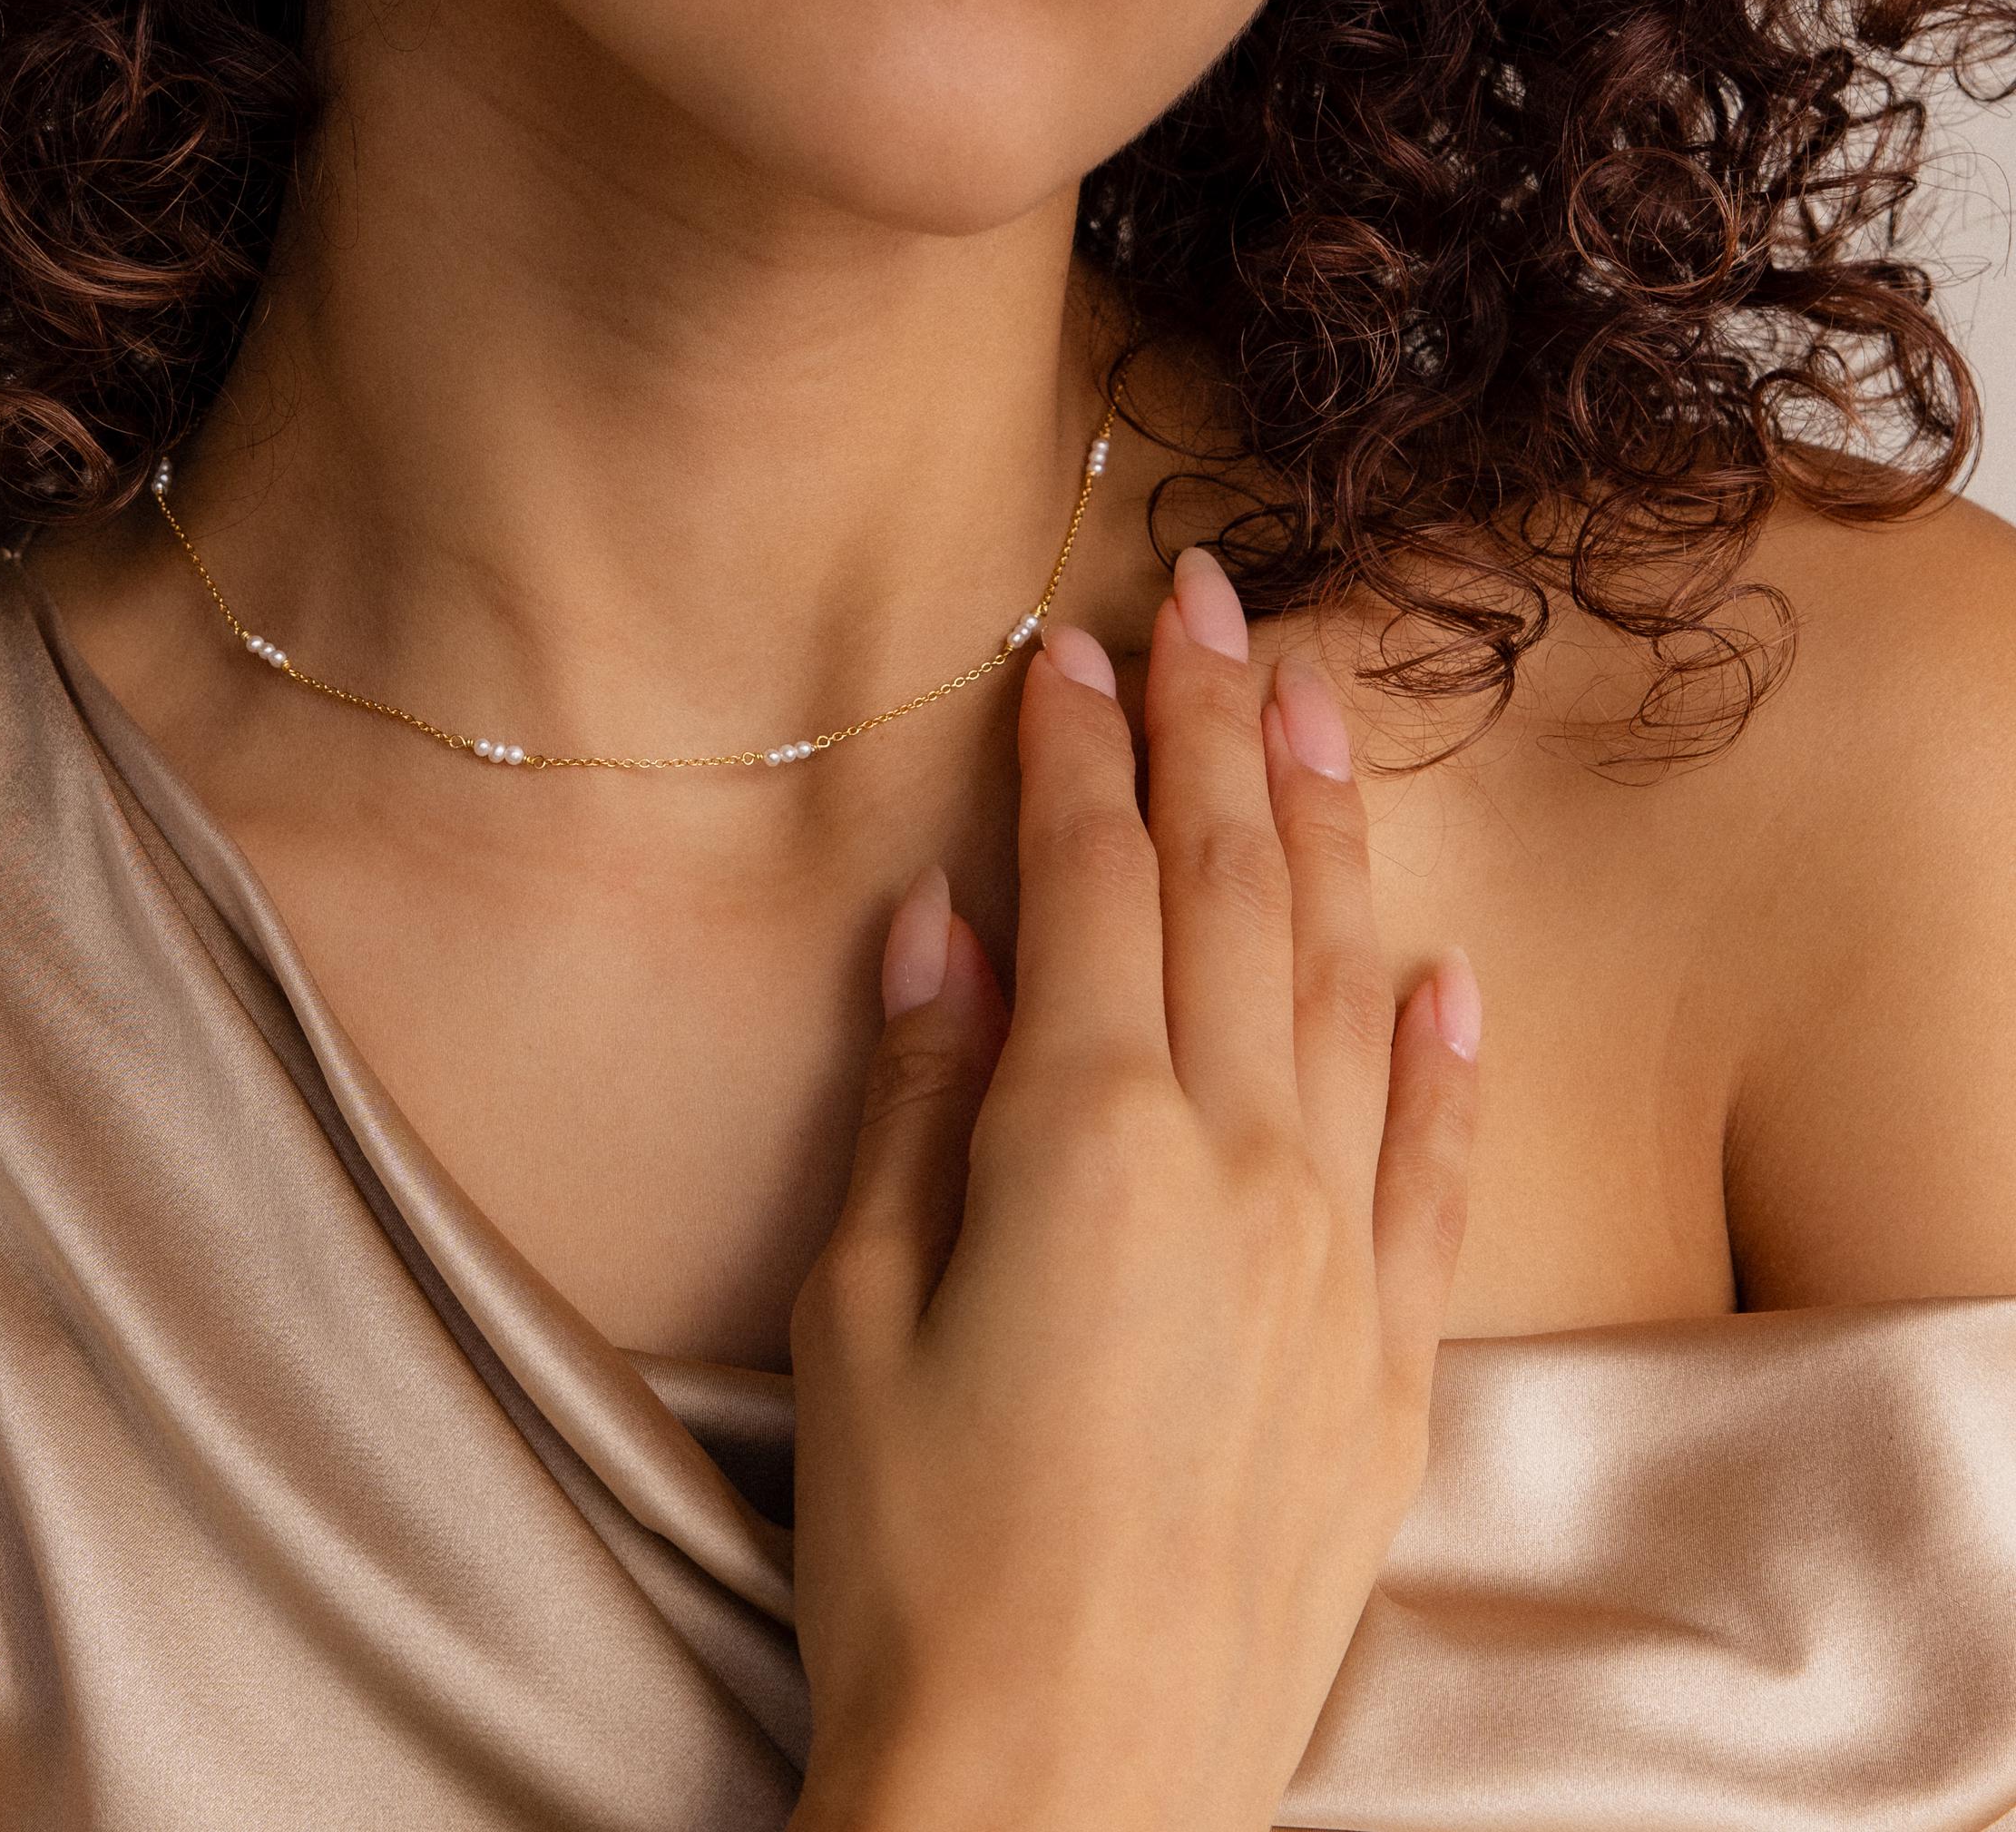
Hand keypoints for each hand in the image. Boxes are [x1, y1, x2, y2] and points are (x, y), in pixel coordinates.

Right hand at [786, 547, 1481, 1831]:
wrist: (1057, 1795)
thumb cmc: (916, 1555)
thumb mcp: (859, 1312)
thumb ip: (917, 1103)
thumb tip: (941, 933)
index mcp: (1086, 1138)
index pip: (1092, 882)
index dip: (1076, 749)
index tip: (1065, 640)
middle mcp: (1236, 1167)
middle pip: (1231, 894)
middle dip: (1213, 728)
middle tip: (1208, 594)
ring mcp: (1333, 1263)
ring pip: (1346, 991)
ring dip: (1326, 834)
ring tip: (1320, 703)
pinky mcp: (1386, 1367)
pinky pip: (1434, 1173)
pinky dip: (1442, 1057)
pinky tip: (1445, 969)